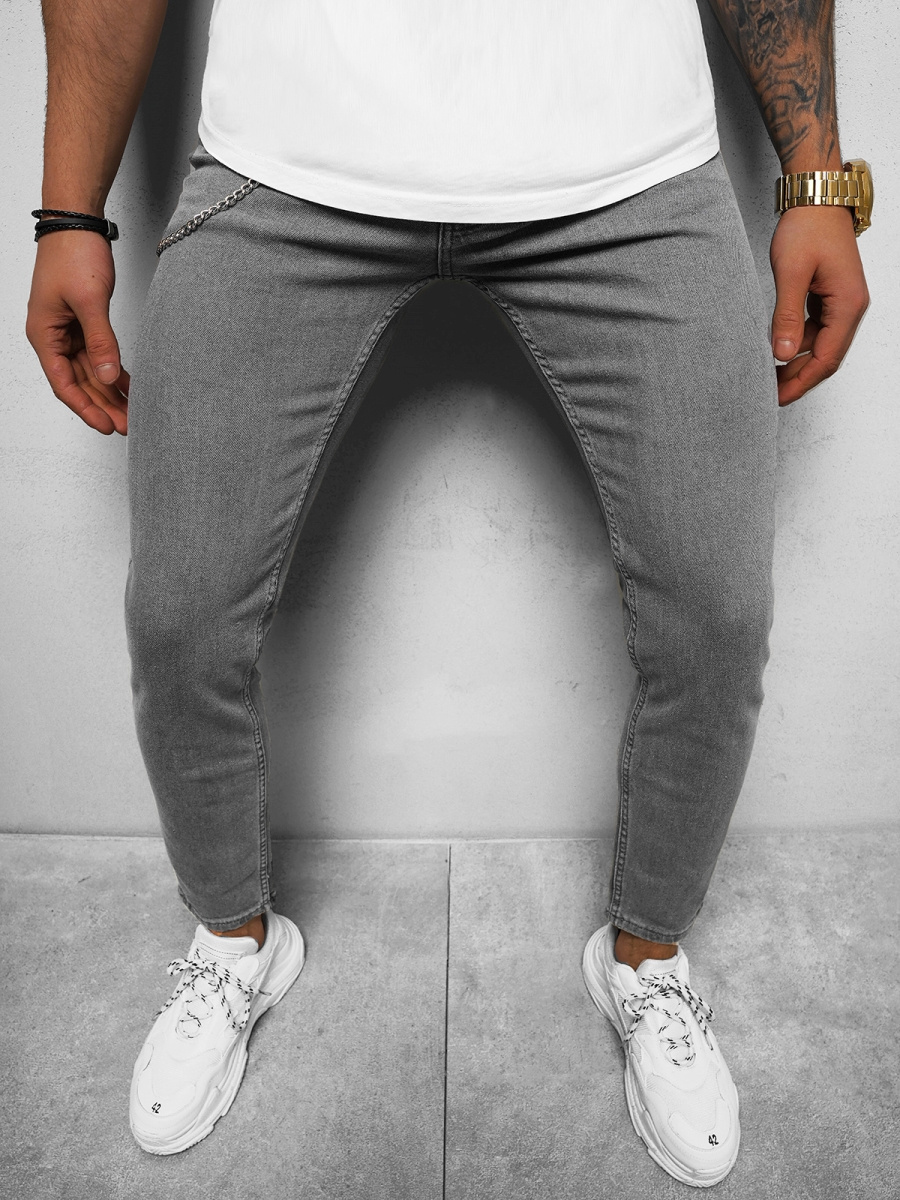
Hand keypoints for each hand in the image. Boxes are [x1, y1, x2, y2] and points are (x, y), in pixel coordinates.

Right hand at [26, 231, 129, 434]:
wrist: (76, 222)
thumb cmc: (73, 253)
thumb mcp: (89, 301)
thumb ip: (100, 341)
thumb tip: (107, 377)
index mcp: (45, 334)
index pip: (64, 383)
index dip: (85, 408)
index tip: (107, 426)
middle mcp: (53, 336)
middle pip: (78, 382)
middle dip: (102, 405)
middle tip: (128, 425)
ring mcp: (68, 330)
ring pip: (90, 372)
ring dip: (109, 392)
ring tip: (131, 412)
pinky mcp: (83, 322)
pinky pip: (97, 355)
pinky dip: (113, 371)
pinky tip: (129, 386)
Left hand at [769, 205, 868, 406]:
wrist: (816, 197)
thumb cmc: (808, 228)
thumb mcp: (792, 274)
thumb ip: (786, 316)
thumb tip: (781, 354)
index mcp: (848, 305)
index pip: (826, 359)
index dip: (801, 382)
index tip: (778, 397)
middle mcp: (850, 307)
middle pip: (826, 357)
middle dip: (798, 378)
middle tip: (769, 393)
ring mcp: (841, 302)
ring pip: (819, 345)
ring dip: (795, 361)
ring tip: (767, 373)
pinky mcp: (829, 296)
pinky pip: (815, 329)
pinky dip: (796, 342)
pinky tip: (775, 346)